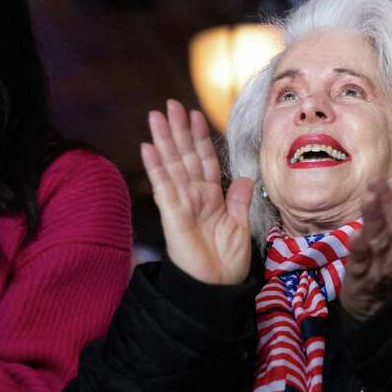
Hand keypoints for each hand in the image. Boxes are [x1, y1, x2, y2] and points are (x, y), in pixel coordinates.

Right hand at [140, 99, 252, 284]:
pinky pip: (164, 187)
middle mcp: (194, 196)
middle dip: (178, 130)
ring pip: (172, 165)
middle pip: (184, 156)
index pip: (204, 160)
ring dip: (164, 140)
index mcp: (211, 197)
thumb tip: (243, 177)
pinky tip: (148, 147)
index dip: (200, 137)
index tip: (195, 114)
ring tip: (156, 116)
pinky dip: (156, 167)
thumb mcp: (240, 226)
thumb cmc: (227, 262)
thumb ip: (239, 200)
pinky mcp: (172, 215)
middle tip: (171, 104)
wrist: (217, 287)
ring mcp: (181, 204)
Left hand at [341, 175, 391, 320]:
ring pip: (378, 241)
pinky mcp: (360, 276)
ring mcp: (381, 265)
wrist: (379, 307)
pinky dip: (358, 249)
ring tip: (368, 197)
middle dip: (390, 205)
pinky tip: (354, 233)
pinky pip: (360, 261)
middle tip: (378, 180)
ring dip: (373, 219)